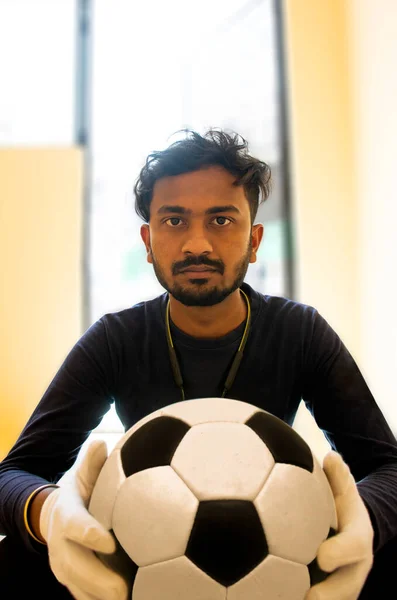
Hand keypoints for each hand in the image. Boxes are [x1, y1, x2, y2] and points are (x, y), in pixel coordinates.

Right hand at [40, 439, 127, 599]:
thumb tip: (101, 442)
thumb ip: (92, 463)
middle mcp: (60, 545)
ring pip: (78, 588)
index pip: (74, 526)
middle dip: (97, 580)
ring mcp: (63, 566)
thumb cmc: (80, 492)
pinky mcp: (71, 581)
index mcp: (66, 515)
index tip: (110, 542)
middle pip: (74, 567)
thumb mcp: (83, 474)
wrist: (55, 516)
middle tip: (123, 590)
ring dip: (100, 597)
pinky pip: (83, 596)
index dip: (89, 535)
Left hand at [306, 451, 373, 599]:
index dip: (340, 554)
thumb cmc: (342, 508)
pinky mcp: (330, 597)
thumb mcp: (345, 491)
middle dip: (329, 595)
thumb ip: (339, 476)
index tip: (321, 557)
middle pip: (347, 588)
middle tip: (307, 597)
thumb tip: (331, 456)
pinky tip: (265, 598)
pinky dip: (294, 599)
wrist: (354, 535)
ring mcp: (344, 587)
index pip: (354, 548)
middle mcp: (354, 569)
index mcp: (358, 540)